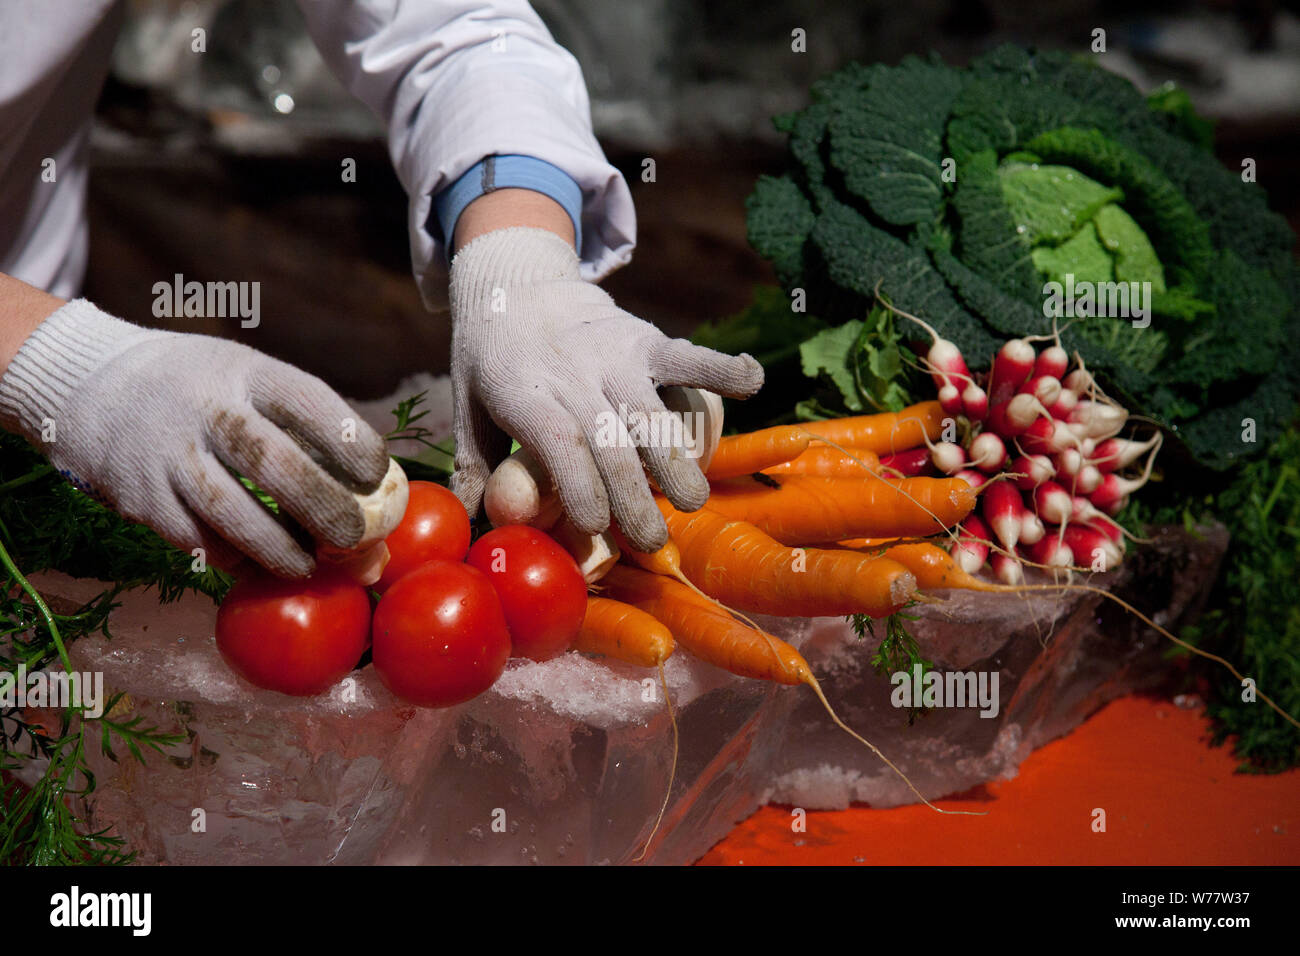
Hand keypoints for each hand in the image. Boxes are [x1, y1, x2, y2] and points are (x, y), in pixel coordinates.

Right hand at [0, 300, 389, 576]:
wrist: (95, 384)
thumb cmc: (207, 392)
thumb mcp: (251, 381)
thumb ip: (309, 435)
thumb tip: (375, 505)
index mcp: (247, 372)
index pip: (309, 402)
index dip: (350, 442)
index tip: (378, 476)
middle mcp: (207, 408)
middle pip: (273, 462)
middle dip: (323, 506)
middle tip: (356, 538)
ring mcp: (169, 452)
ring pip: (231, 510)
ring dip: (279, 547)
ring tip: (310, 566)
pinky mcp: (141, 495)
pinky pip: (195, 538)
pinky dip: (234, 558)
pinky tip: (259, 564)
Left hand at [448, 226, 762, 550]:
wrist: (517, 286)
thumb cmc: (492, 365)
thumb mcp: (467, 410)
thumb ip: (474, 467)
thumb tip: (475, 525)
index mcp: (526, 393)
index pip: (560, 443)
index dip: (581, 486)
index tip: (596, 526)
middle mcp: (574, 373)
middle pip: (611, 440)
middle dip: (634, 495)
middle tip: (653, 542)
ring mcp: (614, 353)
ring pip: (651, 411)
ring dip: (676, 457)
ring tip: (692, 499)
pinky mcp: (646, 338)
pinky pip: (686, 354)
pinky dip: (720, 366)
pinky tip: (751, 382)